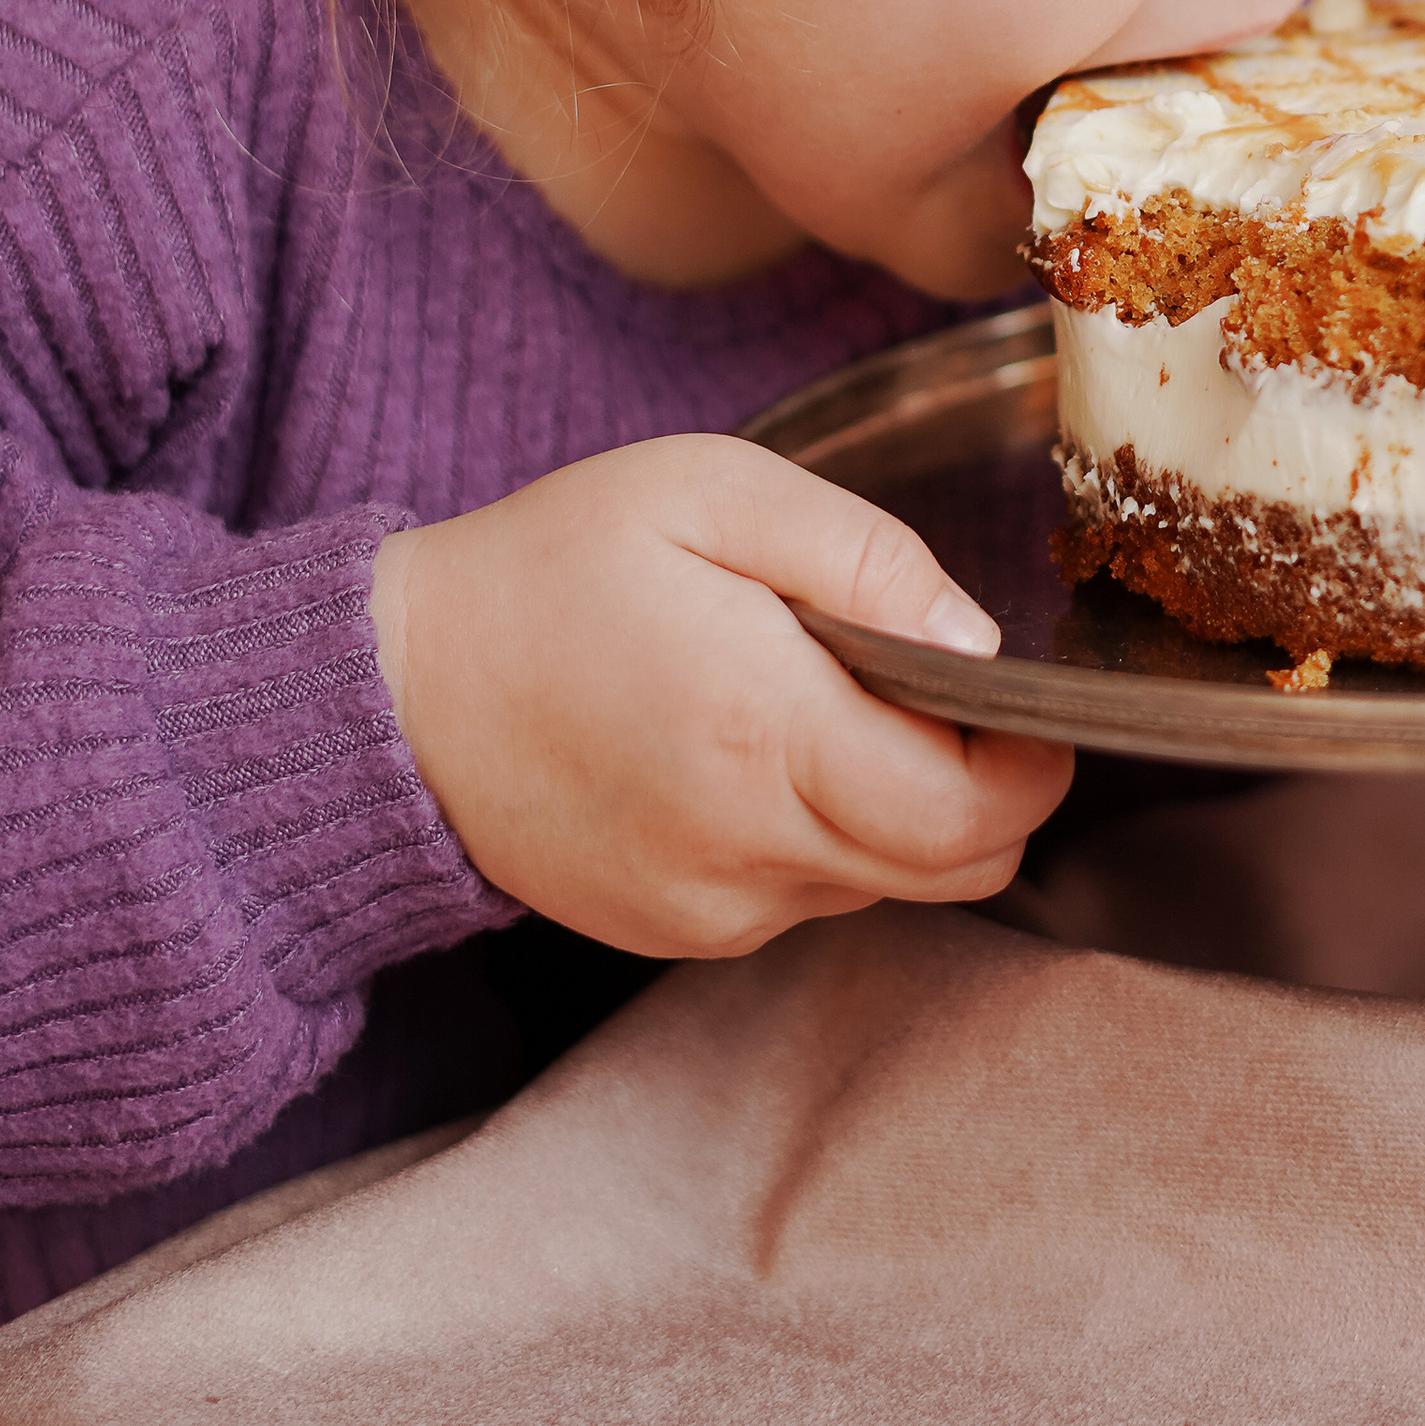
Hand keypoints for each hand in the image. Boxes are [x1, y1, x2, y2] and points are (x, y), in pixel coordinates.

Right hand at [370, 436, 1070, 954]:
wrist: (393, 690)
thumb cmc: (555, 568)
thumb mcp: (712, 492)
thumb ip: (864, 556)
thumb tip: (975, 642)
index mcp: (766, 731)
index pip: (973, 813)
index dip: (1031, 763)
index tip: (1019, 702)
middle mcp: (746, 847)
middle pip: (954, 870)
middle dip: (987, 793)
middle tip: (943, 701)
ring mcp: (709, 909)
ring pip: (886, 888)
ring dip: (898, 813)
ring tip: (821, 710)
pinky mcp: (675, 933)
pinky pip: (807, 901)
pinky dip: (822, 838)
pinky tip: (757, 757)